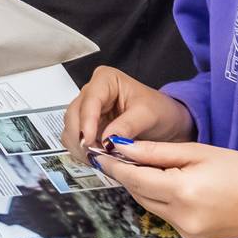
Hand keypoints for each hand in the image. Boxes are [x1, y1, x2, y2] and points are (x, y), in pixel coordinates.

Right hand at [62, 65, 197, 161]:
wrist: (166, 123)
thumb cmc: (159, 110)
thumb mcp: (148, 115)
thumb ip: (127, 126)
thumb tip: (108, 140)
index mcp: (105, 80)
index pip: (89, 100)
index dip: (87, 121)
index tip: (89, 140)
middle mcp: (92, 93)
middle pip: (74, 115)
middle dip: (81, 137)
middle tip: (95, 155)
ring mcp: (87, 111)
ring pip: (71, 129)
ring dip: (80, 146)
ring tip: (98, 158)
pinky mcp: (87, 128)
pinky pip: (76, 140)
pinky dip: (82, 152)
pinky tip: (96, 158)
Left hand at [98, 140, 237, 237]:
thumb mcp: (199, 152)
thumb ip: (158, 152)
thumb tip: (124, 147)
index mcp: (182, 191)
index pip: (135, 179)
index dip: (115, 166)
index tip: (100, 154)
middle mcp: (180, 217)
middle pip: (139, 194)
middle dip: (129, 175)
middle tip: (122, 155)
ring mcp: (186, 232)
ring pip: (150, 205)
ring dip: (145, 187)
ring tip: (149, 166)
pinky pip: (166, 214)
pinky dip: (162, 198)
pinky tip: (172, 184)